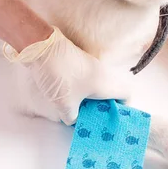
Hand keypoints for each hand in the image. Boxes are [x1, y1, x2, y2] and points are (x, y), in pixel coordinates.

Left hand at [4, 27, 130, 124]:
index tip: (111, 119)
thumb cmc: (59, 76)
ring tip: (80, 114)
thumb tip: (73, 120)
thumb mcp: (65, 105)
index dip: (123, 109)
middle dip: (104, 108)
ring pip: (97, 87)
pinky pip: (86, 82)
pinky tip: (68, 101)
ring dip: (91, 100)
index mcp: (106, 83)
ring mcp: (90, 67)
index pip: (126, 95)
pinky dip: (81, 92)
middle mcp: (102, 74)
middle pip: (111, 93)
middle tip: (93, 120)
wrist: (41, 48)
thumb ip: (72, 118)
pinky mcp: (77, 64)